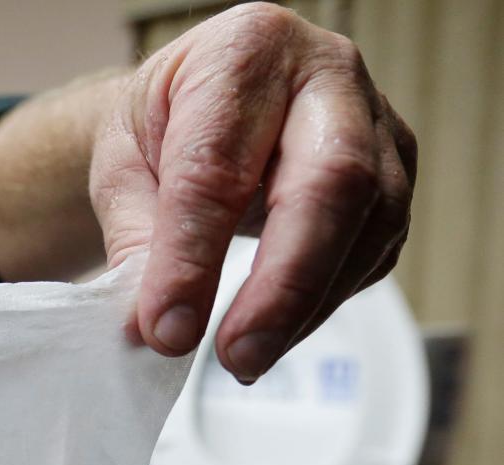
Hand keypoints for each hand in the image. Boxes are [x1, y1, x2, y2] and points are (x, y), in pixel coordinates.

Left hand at [91, 3, 415, 381]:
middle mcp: (327, 77)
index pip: (219, 166)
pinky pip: (373, 252)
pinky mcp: (393, 179)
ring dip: (306, 307)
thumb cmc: (164, 125)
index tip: (167, 327)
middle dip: (283, 286)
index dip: (193, 256)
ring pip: (369, 224)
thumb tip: (155, 328)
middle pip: (331, 183)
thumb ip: (136, 240)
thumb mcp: (122, 167)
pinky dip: (323, 304)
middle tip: (237, 355)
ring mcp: (376, 127)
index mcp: (244, 53)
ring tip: (247, 358)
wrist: (202, 105)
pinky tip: (277, 331)